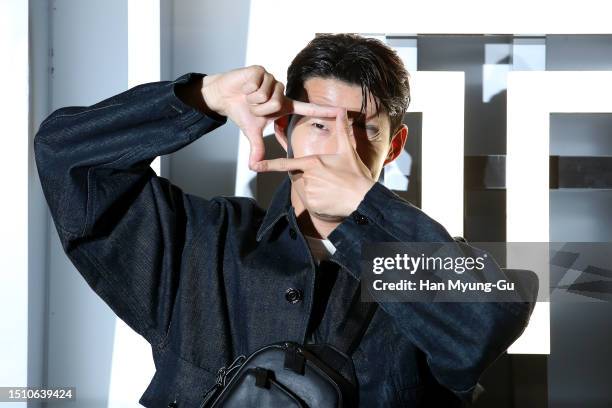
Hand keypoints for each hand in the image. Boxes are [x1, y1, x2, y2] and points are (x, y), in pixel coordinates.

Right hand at [201, 65, 337, 169]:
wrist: (224, 96)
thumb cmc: (242, 112)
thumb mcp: (252, 132)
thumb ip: (257, 148)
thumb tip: (254, 166)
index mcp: (284, 106)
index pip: (308, 109)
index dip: (324, 111)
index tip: (343, 111)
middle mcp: (281, 92)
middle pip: (276, 104)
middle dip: (260, 109)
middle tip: (253, 107)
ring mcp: (272, 80)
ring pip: (266, 95)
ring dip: (253, 100)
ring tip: (248, 97)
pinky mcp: (262, 71)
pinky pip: (257, 86)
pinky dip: (247, 90)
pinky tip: (245, 87)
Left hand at [253, 108, 375, 217]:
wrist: (363, 199)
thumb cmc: (356, 175)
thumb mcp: (348, 152)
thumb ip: (341, 131)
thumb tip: (343, 111)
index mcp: (313, 163)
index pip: (285, 164)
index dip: (268, 164)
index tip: (254, 165)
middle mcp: (307, 177)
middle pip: (298, 177)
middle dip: (308, 178)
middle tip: (327, 181)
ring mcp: (309, 192)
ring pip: (304, 190)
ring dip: (313, 190)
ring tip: (331, 190)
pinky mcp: (312, 205)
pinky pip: (309, 202)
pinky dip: (317, 202)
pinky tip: (330, 200)